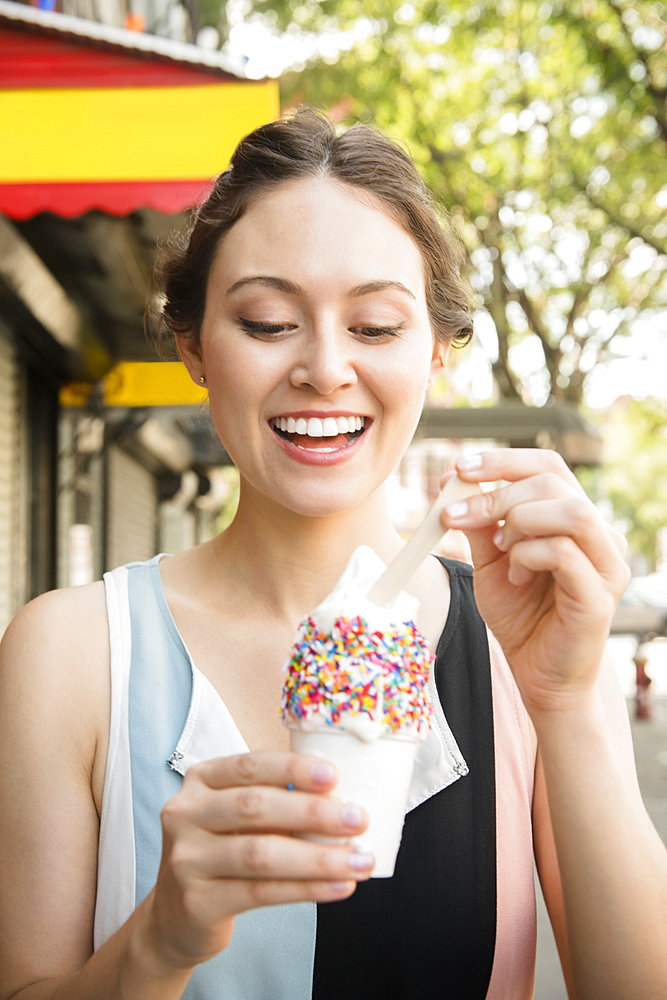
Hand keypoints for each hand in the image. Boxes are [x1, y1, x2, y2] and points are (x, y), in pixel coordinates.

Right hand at [145, 751, 370, 970]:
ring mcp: (186, 859)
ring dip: (319, 857)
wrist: (174, 917)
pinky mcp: (196, 902)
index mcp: (200, 781)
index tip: (334, 775)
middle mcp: (185, 814)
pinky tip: (338, 886)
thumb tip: (341, 797)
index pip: (249, 766)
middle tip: (358, 819)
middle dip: (313, 812)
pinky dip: (306, 888)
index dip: (293, 768)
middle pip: (255, 807)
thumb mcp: (235, 816)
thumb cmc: (221, 853)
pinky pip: (261, 892)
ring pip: (261, 854)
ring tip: (359, 860)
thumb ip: (274, 800)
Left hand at [440, 449, 629, 715]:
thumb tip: (450, 480)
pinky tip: (514, 576)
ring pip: (570, 510)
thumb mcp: (489, 561)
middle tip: (455, 517)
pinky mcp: (600, 596)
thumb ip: (478, 523)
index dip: (503, 460)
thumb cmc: (520, 615)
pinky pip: (563, 552)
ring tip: (498, 549)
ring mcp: (606, 564)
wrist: (538, 675)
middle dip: (496, 493)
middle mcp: (599, 535)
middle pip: (554, 481)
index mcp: (574, 519)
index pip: (548, 466)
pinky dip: (527, 555)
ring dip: (518, 521)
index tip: (458, 467)